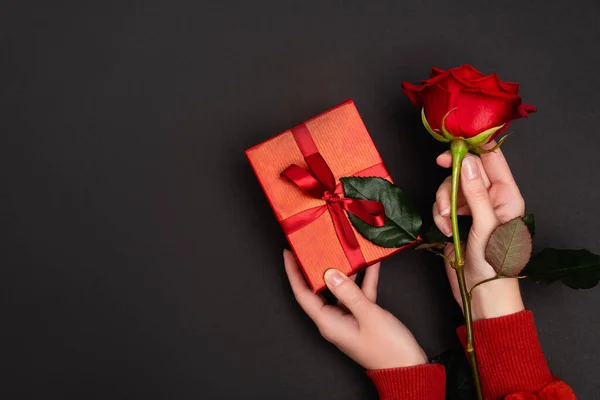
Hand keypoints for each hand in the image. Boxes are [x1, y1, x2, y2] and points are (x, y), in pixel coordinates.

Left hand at [283, 250, 426, 369]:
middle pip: (320, 289)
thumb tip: (330, 274)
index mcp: (328, 322)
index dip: (294, 273)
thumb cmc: (388, 349)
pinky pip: (359, 294)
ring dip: (345, 271)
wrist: (409, 368)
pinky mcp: (362, 317)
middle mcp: (334, 320)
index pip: (303, 294)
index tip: (289, 254)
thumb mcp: (368, 315)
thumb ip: (348, 293)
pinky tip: (371, 264)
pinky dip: (365, 280)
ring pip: (341, 289)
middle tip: (316, 247)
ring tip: (344, 249)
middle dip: (318, 267)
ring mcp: (348, 318)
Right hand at [432, 141, 524, 320]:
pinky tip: (447, 232)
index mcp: (506, 195)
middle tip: (443, 185)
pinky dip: (439, 217)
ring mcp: (471, 210)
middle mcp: (489, 198)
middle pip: (464, 171)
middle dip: (451, 182)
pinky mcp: (455, 220)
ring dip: (443, 203)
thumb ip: (476, 193)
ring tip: (448, 223)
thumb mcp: (487, 226)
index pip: (491, 159)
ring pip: (449, 188)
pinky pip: (440, 206)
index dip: (472, 149)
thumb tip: (467, 163)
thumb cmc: (495, 265)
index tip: (451, 149)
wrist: (481, 294)